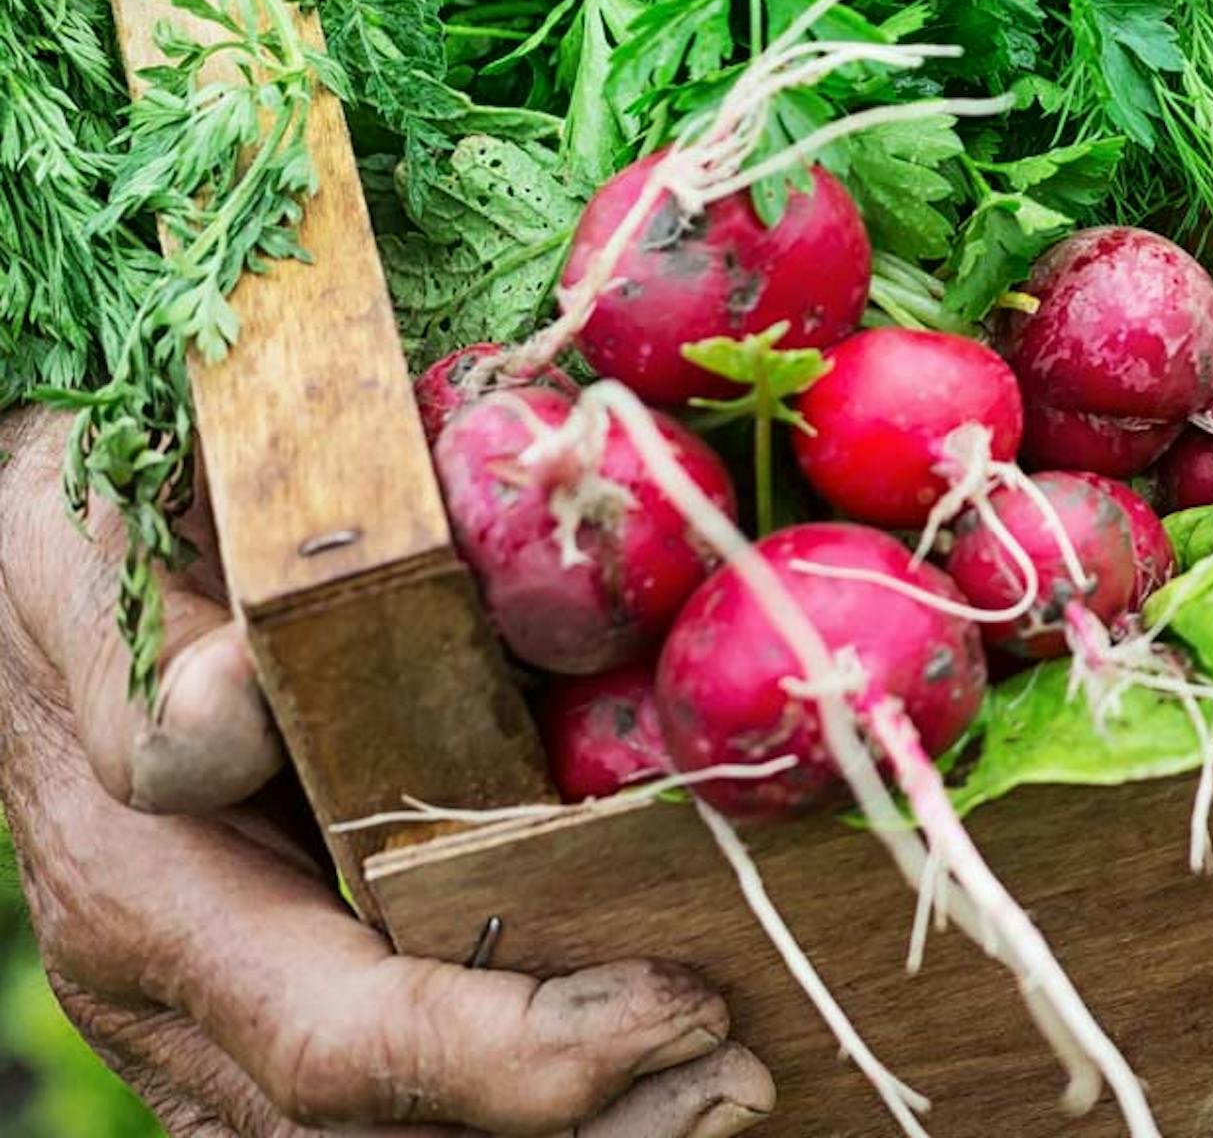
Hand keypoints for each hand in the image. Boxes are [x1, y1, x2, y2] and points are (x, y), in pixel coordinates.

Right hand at [0, 410, 771, 1135]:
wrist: (44, 572)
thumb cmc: (97, 535)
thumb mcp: (96, 544)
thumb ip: (156, 651)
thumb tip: (226, 714)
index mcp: (151, 898)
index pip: (342, 1041)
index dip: (515, 1050)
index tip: (677, 1002)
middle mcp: (176, 1000)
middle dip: (577, 1122)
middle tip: (742, 1066)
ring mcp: (211, 1031)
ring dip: (569, 1131)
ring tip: (728, 1084)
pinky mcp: (260, 1019)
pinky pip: (393, 1116)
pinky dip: (526, 1110)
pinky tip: (655, 1073)